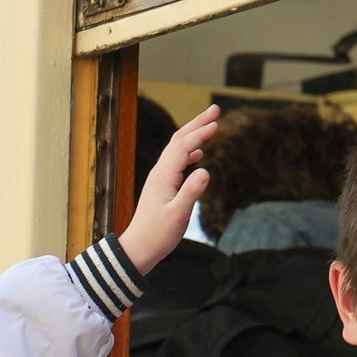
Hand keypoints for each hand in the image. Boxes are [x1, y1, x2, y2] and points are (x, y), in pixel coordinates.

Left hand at [117, 104, 219, 274]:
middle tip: (216, 109)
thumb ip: (191, 193)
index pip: (183, 146)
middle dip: (197, 123)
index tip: (217, 122)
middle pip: (179, 140)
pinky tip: (199, 154)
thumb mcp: (178, 215)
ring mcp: (160, 178)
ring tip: (210, 125)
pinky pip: (176, 161)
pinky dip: (189, 151)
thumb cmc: (158, 235)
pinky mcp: (162, 186)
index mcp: (164, 176)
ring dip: (194, 134)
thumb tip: (206, 171)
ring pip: (177, 148)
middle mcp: (160, 172)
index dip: (200, 133)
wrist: (139, 248)